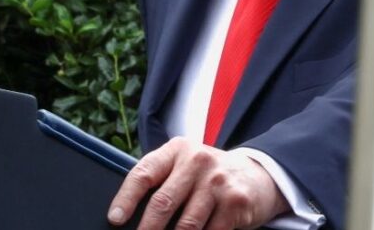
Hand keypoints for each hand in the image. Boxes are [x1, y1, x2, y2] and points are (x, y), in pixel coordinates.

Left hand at [108, 137, 289, 229]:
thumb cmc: (208, 176)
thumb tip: (126, 216)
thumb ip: (160, 181)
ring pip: (185, 225)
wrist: (258, 175)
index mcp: (178, 150)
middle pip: (162, 203)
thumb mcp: (184, 166)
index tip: (115, 220)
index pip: (144, 173)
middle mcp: (199, 160)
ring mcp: (219, 181)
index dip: (125, 199)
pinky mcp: (236, 201)